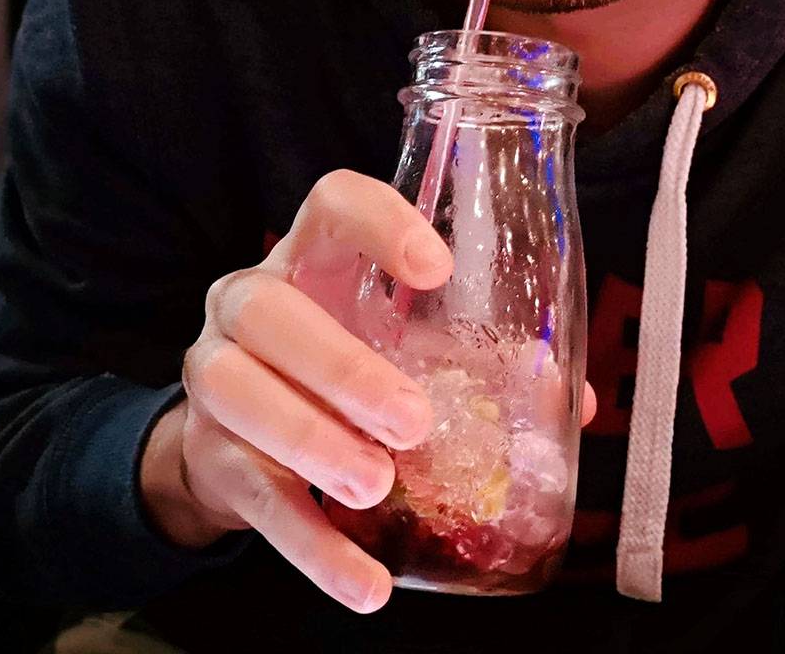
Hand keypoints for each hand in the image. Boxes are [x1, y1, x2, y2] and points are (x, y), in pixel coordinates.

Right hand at [139, 170, 597, 614]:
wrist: (239, 431)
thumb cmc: (339, 365)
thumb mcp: (400, 345)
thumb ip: (476, 360)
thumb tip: (574, 401)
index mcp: (311, 258)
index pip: (331, 204)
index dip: (379, 224)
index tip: (437, 268)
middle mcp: (248, 302)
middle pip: (268, 309)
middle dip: (340, 367)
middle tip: (412, 421)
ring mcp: (216, 375)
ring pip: (239, 392)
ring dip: (312, 442)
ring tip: (376, 484)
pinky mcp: (210, 455)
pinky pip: (252, 497)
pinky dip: (310, 545)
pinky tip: (364, 581)